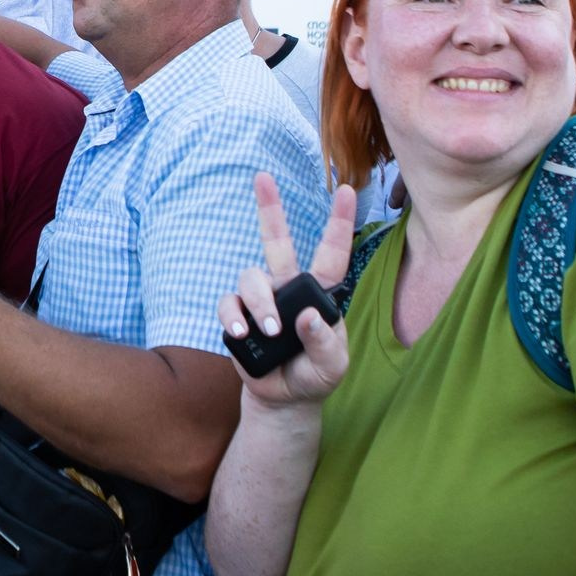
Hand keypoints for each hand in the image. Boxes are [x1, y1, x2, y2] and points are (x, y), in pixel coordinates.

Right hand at [221, 177, 356, 408]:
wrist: (284, 399)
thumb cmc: (315, 376)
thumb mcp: (332, 367)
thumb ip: (324, 343)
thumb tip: (308, 317)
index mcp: (319, 294)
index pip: (332, 254)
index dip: (340, 222)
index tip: (347, 190)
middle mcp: (288, 288)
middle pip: (277, 241)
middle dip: (269, 208)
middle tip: (262, 176)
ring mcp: (260, 299)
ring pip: (252, 277)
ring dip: (260, 302)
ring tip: (270, 330)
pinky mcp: (237, 316)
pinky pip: (228, 303)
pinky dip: (233, 317)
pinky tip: (241, 333)